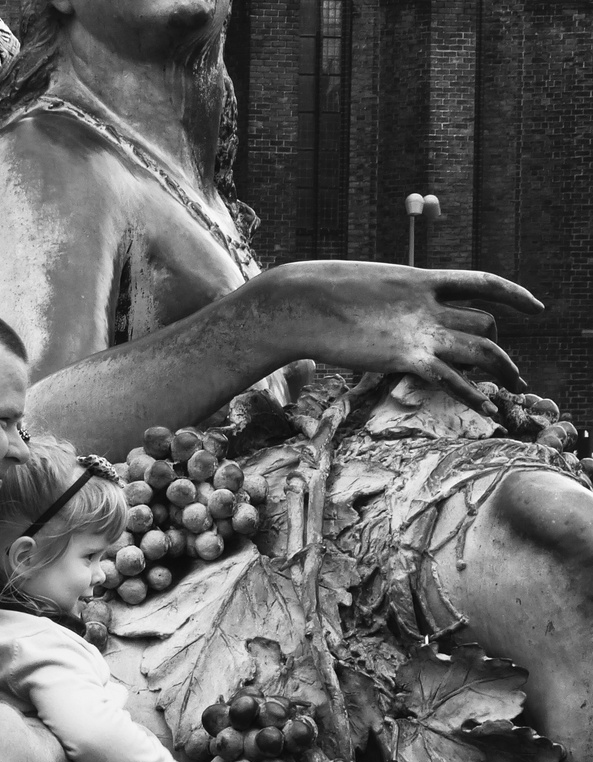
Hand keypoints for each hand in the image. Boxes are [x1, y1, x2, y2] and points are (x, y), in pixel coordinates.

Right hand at [261, 261, 542, 415]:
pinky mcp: (404, 358)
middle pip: (484, 325)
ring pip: (481, 350)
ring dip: (503, 371)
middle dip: (499, 348)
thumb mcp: (359, 285)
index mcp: (419, 279)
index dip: (515, 294)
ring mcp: (418, 331)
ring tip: (515, 389)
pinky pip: (452, 380)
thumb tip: (375, 309)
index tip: (536, 308)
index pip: (483, 283)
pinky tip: (488, 411)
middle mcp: (427, 304)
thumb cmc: (315, 293)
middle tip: (509, 370)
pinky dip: (474, 397)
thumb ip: (381, 299)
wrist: (298, 303)